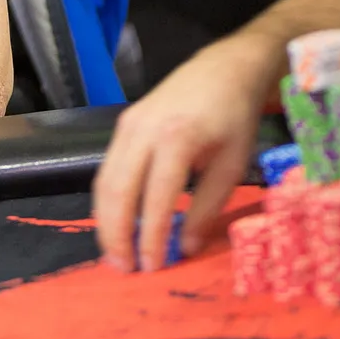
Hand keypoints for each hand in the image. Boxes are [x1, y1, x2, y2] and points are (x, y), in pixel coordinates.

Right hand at [92, 31, 282, 271]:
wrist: (222, 69)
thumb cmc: (234, 118)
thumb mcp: (232, 165)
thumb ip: (208, 207)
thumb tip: (186, 248)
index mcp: (176, 138)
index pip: (155, 197)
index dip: (152, 235)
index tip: (153, 266)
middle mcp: (142, 130)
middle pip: (118, 191)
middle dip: (117, 234)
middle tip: (124, 268)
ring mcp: (127, 125)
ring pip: (104, 181)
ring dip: (106, 221)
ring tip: (115, 253)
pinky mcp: (122, 125)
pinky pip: (107, 169)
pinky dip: (108, 200)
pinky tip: (117, 222)